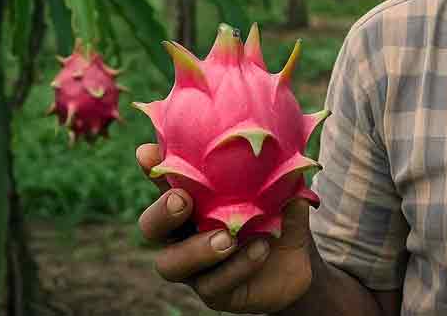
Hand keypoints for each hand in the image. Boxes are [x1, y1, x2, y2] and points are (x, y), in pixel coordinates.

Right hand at [136, 143, 316, 313]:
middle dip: (160, 213)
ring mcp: (195, 268)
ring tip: (228, 238)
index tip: (147, 153)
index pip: (165, 182)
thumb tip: (279, 153)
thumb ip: (275, 175)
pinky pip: (213, 285)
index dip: (151, 167)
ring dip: (197, 249)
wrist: (300, 263)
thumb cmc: (281, 217)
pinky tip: (260, 249)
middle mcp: (184, 235)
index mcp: (194, 203)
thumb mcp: (282, 192)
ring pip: (170, 264)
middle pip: (150, 227)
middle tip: (182, 201)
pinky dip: (238, 266)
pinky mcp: (214, 293)